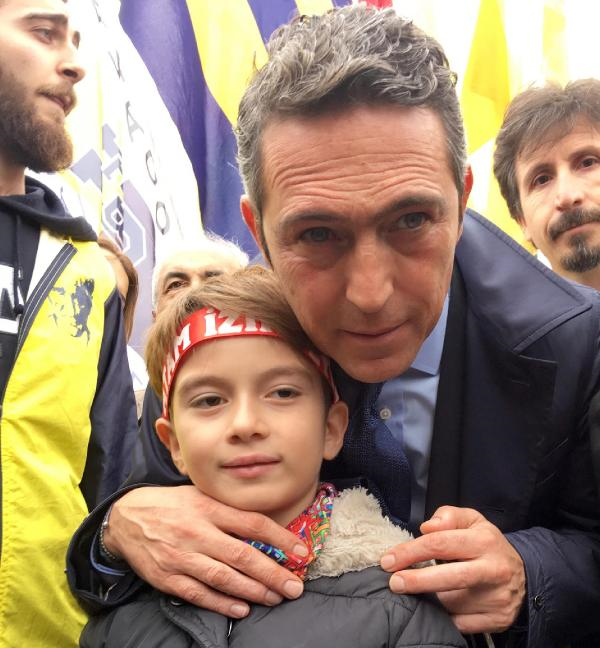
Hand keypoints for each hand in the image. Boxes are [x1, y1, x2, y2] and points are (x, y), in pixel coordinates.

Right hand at [103, 485, 306, 617]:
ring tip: (275, 598)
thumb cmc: (173, 505)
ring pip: (223, 578)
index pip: (252, 524)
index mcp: (209, 508)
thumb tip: (267, 526)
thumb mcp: (202, 496)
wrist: (127, 518)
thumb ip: (229, 510)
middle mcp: (197, 532)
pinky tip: (242, 608)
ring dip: (253, 591)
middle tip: (294, 587)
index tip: (301, 551)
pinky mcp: (168, 577)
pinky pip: (199, 594)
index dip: (280, 538)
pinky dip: (222, 603)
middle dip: (273, 574)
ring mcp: (182, 557)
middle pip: (242, 556)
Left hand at [380, 506, 525, 633]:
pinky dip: (444, 617)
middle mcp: (493, 569)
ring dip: (428, 600)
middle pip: (450, 577)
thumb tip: (426, 526)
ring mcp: (497, 597)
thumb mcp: (473, 520)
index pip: (441, 543)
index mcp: (484, 541)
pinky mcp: (498, 620)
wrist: (525, 575)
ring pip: (453, 604)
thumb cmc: (488, 545)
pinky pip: (461, 623)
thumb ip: (448, 516)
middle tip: (394, 582)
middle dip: (417, 581)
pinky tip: (435, 607)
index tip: (389, 559)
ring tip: (414, 592)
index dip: (411, 551)